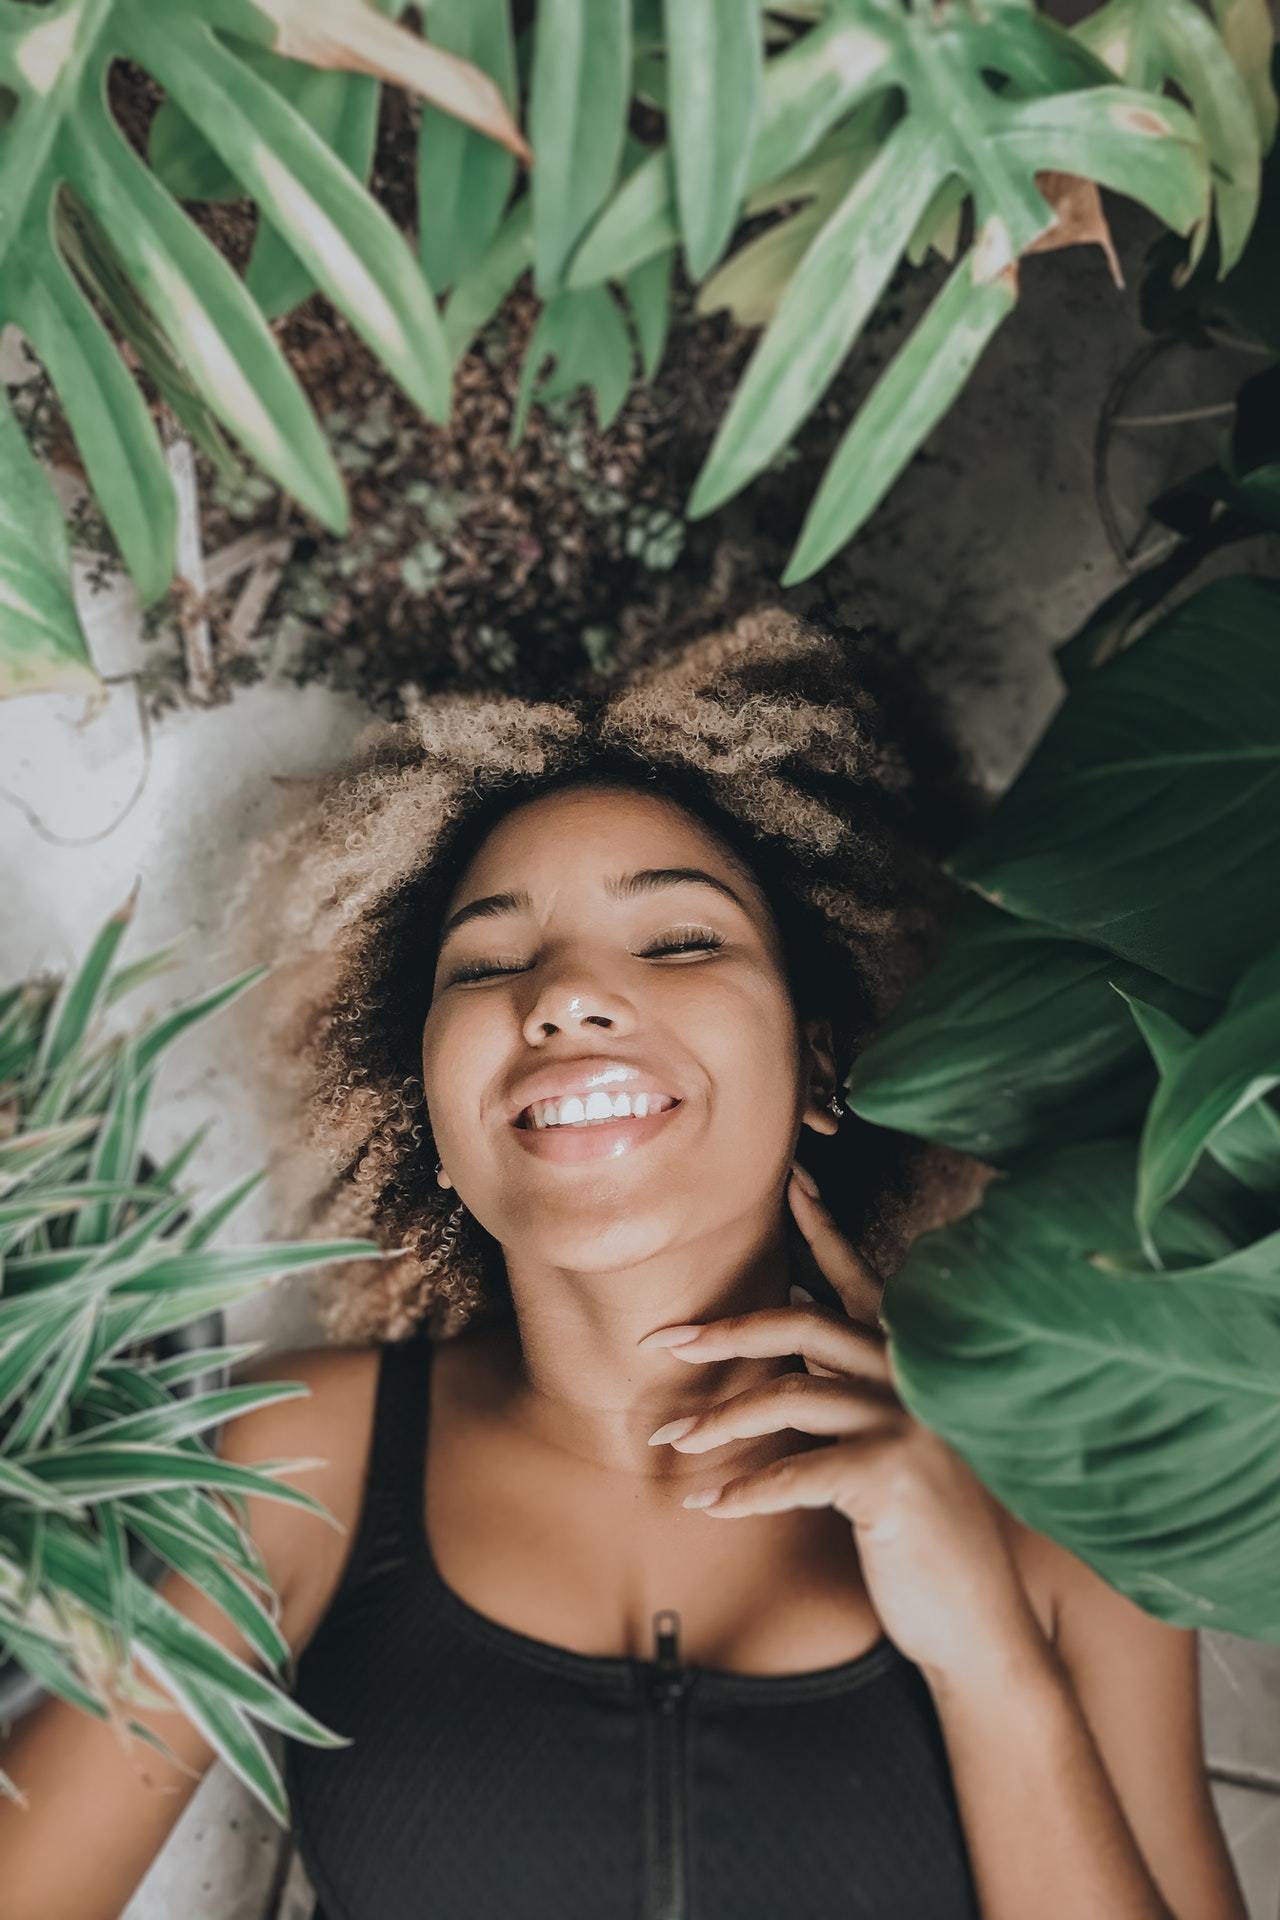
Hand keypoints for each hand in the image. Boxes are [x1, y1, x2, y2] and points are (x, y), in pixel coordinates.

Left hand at [638, 1166, 1044, 1686]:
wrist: (980, 1625)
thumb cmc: (925, 1537)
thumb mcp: (893, 1451)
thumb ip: (853, 1396)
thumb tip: (790, 1352)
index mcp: (915, 1366)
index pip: (860, 1283)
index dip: (823, 1231)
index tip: (789, 1183)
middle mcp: (915, 1381)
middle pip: (803, 1326)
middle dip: (726, 1329)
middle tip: (662, 1339)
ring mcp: (908, 1426)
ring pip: (788, 1397)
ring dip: (717, 1420)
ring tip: (670, 1443)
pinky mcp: (893, 1478)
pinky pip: (794, 1472)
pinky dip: (743, 1489)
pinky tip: (709, 1505)